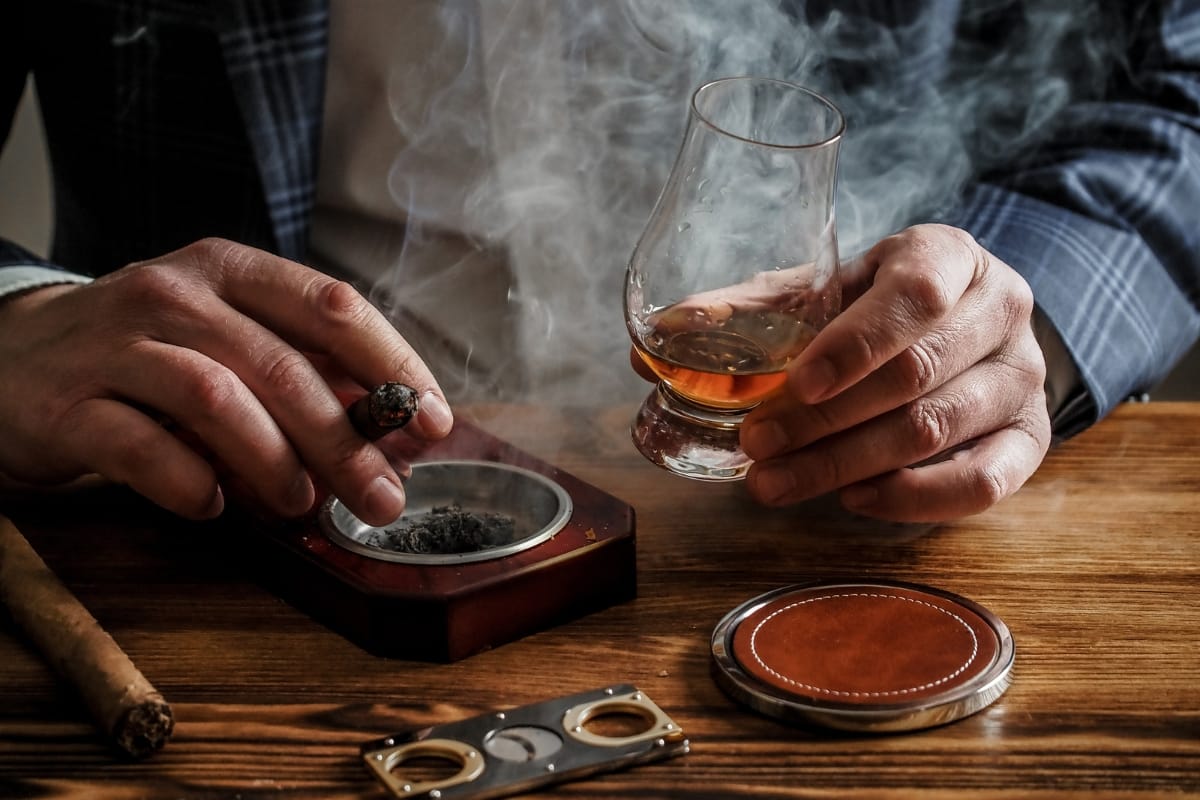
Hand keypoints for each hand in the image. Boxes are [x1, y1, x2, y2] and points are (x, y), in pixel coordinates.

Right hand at [0, 238, 452, 524]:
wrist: (11, 357)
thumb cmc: (148, 355)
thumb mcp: (229, 341)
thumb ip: (306, 374)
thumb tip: (397, 431)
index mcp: (231, 271)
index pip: (332, 306)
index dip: (394, 366)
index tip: (436, 422)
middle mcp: (175, 294)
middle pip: (282, 365)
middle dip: (346, 441)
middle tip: (383, 498)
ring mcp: (116, 345)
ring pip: (216, 398)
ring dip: (274, 462)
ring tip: (301, 505)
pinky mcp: (68, 404)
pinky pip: (139, 447)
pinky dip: (189, 484)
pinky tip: (213, 506)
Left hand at [739, 223, 1051, 521]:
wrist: (971, 326)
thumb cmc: (886, 304)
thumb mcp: (834, 286)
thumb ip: (762, 305)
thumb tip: (672, 325)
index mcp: (951, 257)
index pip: (915, 295)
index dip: (854, 344)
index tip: (796, 383)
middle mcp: (1001, 312)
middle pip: (914, 374)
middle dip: (825, 419)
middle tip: (757, 444)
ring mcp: (1023, 379)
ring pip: (936, 430)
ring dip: (846, 464)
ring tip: (775, 482)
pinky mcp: (1031, 439)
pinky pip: (983, 482)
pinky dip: (912, 498)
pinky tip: (853, 499)